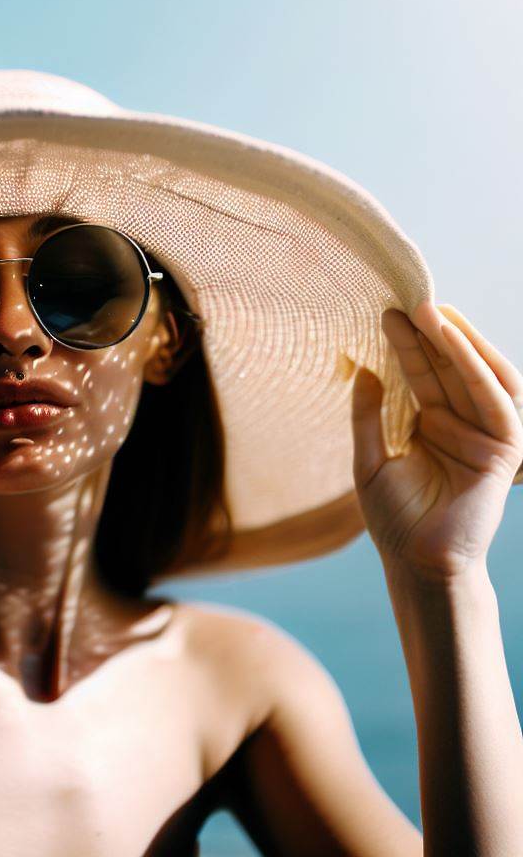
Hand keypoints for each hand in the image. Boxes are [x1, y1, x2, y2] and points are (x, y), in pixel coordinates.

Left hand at [350, 301, 522, 581]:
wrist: (415, 563)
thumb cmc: (392, 518)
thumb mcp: (368, 460)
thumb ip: (367, 416)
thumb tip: (363, 369)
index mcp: (428, 425)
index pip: (419, 376)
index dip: (406, 346)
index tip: (386, 313)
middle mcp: (458, 425)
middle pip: (446, 372)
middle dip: (429, 337)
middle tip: (407, 302)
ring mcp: (482, 438)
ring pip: (475, 380)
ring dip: (458, 346)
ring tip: (433, 314)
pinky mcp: (503, 454)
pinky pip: (497, 406)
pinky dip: (480, 374)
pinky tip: (460, 347)